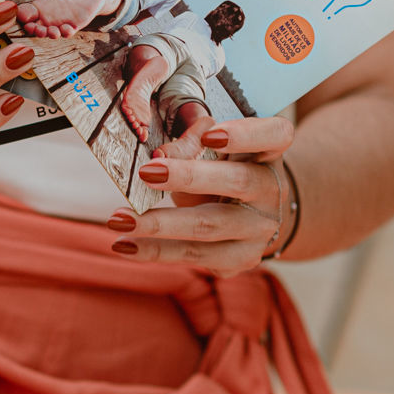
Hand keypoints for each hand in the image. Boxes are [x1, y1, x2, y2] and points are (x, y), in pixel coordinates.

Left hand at [103, 116, 295, 277]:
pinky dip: (155, 252)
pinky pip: (194, 257)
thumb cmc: (225, 173)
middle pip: (237, 182)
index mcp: (269, 152)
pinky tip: (124, 245)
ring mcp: (259, 230)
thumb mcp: (213, 154)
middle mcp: (271, 191)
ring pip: (209, 227)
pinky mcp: (241, 259)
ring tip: (118, 220)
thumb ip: (190, 146)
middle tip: (146, 173)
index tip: (210, 134)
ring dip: (159, 225)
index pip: (275, 135)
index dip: (245, 134)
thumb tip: (158, 155)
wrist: (254, 217)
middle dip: (188, 177)